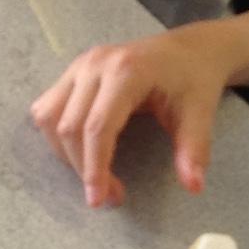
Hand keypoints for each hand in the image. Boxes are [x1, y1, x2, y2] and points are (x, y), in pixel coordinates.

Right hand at [30, 25, 229, 204]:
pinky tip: (79, 149)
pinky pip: (48, 106)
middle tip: (110, 195)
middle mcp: (95, 65)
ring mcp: (80, 65)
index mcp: (126, 71)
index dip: (95, 167)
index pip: (97, 127)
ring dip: (65, 153)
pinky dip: (56, 134)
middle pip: (70, 126)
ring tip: (93, 173)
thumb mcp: (201, 113)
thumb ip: (194, 150)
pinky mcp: (73, 71)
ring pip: (49, 117)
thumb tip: (193, 187)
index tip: (101, 200)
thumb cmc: (194, 79)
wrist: (189, 48)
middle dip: (83, 168)